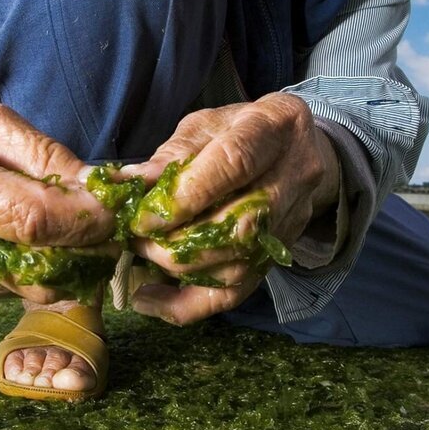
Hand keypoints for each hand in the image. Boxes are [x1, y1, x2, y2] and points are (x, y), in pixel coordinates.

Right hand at [0, 104, 116, 301]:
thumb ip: (46, 155)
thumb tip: (100, 187)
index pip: (28, 217)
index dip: (82, 217)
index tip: (115, 207)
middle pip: (36, 261)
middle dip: (88, 247)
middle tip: (114, 224)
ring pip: (36, 285)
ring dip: (75, 263)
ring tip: (87, 229)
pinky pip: (25, 288)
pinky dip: (51, 269)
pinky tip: (53, 240)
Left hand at [123, 93, 338, 324]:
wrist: (298, 150)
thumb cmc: (242, 131)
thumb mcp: (207, 125)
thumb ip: (172, 154)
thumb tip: (130, 184)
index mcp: (275, 127)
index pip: (233, 165)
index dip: (185, 196)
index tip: (142, 217)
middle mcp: (293, 177)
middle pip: (239, 226)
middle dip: (178, 241)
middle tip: (136, 238)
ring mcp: (291, 222)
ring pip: (237, 265)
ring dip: (180, 269)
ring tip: (142, 257)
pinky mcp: (277, 256)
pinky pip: (236, 292)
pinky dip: (188, 304)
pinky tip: (150, 300)